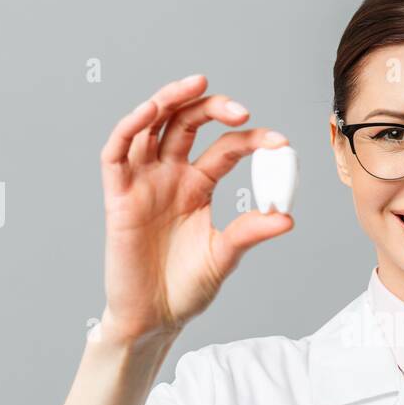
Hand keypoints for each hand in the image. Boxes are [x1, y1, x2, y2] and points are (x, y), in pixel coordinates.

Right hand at [97, 75, 292, 345]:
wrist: (154, 319)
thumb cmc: (186, 288)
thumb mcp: (225, 256)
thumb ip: (250, 232)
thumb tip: (287, 217)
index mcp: (198, 186)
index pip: (225, 148)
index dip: (251, 140)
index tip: (279, 143)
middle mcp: (170, 176)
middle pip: (186, 123)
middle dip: (212, 108)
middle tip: (241, 110)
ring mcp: (143, 183)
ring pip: (150, 126)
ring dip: (170, 100)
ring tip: (197, 86)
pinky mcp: (118, 197)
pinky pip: (116, 154)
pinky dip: (129, 127)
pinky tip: (150, 112)